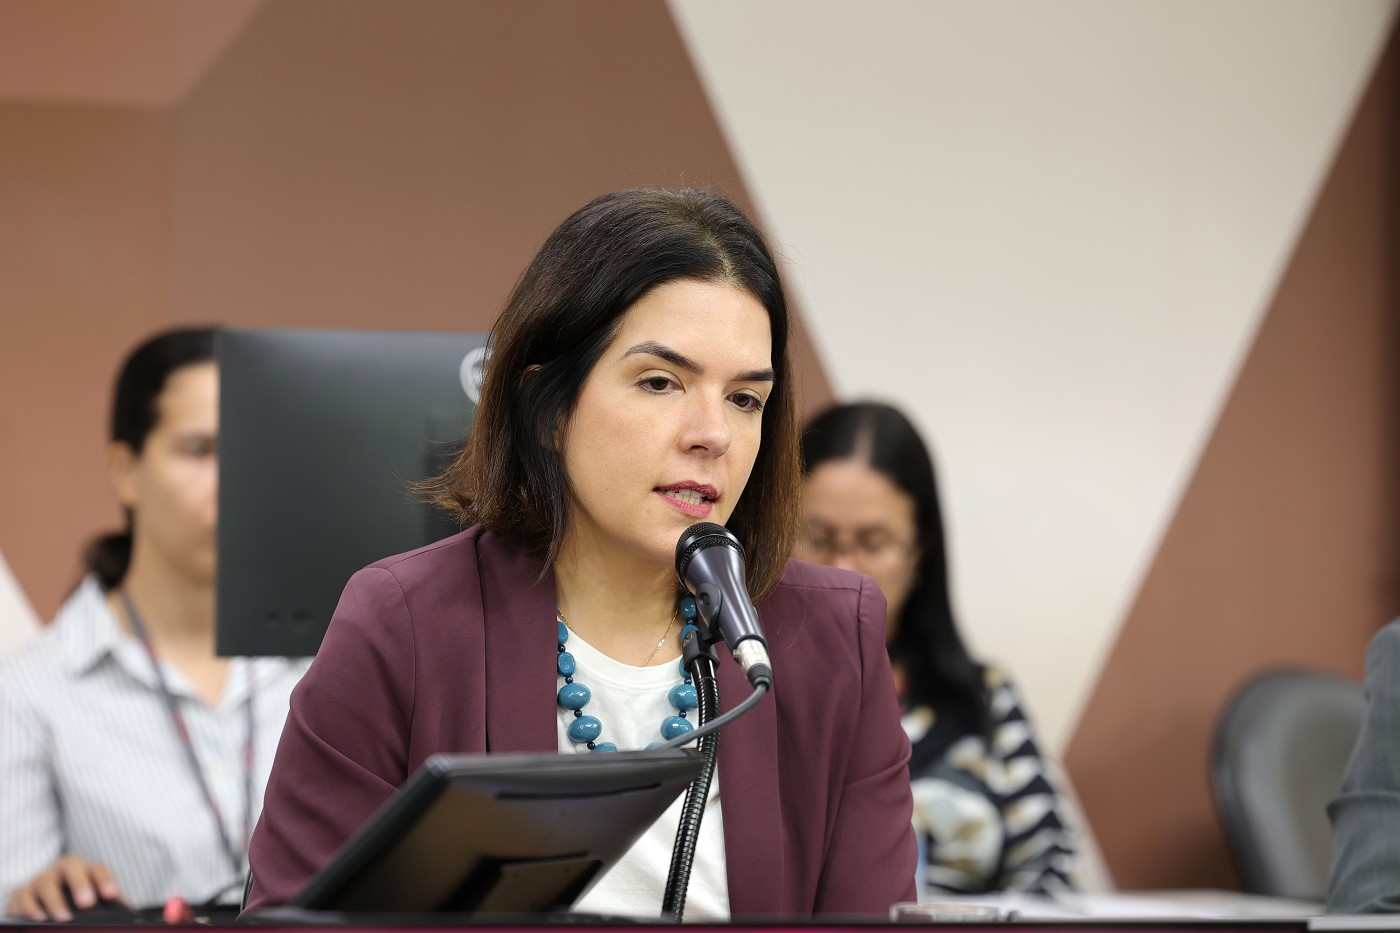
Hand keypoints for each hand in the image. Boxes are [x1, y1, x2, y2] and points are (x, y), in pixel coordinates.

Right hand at [6, 856, 123, 921]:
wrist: (38, 894)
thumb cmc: (72, 895)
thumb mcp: (90, 894)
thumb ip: (108, 900)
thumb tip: (128, 909)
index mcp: (84, 869)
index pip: (97, 869)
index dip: (105, 881)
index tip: (111, 896)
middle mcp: (61, 870)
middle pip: (71, 867)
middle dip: (80, 883)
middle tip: (87, 903)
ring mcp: (40, 879)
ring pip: (46, 883)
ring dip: (56, 901)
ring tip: (64, 917)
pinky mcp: (21, 893)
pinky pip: (24, 896)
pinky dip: (31, 907)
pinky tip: (39, 918)